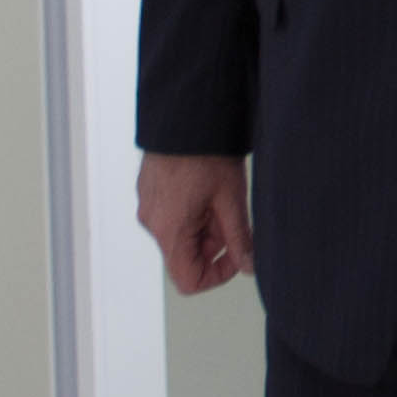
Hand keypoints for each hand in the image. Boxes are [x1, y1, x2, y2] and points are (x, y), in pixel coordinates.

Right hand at [138, 153, 253, 290]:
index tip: (236, 254)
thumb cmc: (206, 153)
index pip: (189, 281)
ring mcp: (148, 206)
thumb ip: (240, 238)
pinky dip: (191, 212)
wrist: (185, 116)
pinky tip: (207, 187)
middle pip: (185, 256)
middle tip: (232, 216)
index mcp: (170, 230)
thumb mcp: (231, 199)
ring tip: (220, 197)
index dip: (218, 275)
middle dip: (214, 244)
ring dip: (204, 226)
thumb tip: (248, 265)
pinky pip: (170, 216)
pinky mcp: (149, 192)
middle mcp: (152, 222)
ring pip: (179, 235)